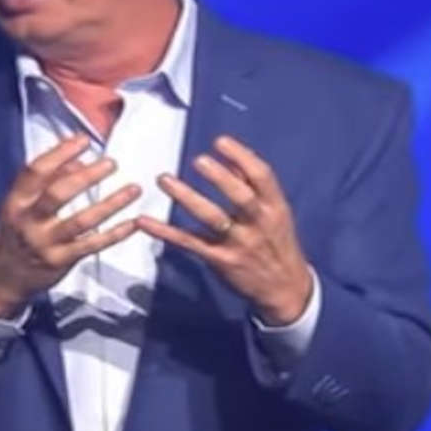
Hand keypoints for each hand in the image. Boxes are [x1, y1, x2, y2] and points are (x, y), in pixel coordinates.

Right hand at [0, 134, 141, 318]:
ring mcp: (45, 243)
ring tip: (134, 189)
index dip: (60, 153)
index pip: (35, 172)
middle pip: (57, 194)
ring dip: (110, 204)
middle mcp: (28, 221)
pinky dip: (115, 234)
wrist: (0, 278)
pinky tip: (133, 223)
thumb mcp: (20, 205)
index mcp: (16, 201)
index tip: (83, 140)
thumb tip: (79, 161)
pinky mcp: (61, 261)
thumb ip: (46, 182)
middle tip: (111, 163)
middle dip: (86, 177)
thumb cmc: (14, 233)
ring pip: (81, 221)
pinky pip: (92, 245)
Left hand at [135, 135, 312, 325]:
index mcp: (275, 207)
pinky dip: (165, 232)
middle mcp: (258, 223)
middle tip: (199, 160)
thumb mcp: (276, 213)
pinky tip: (144, 221)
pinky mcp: (220, 260)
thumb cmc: (277, 243)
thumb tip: (232, 159)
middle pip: (241, 197)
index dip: (242, 156)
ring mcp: (239, 243)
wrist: (285, 289)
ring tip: (165, 179)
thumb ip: (254, 186)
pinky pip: (189, 243)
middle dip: (221, 178)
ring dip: (187, 197)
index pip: (262, 176)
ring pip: (212, 219)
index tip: (220, 142)